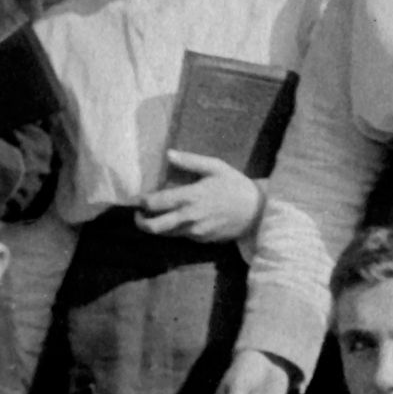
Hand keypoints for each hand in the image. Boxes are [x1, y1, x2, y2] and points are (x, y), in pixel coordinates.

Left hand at [135, 153, 262, 242]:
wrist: (257, 211)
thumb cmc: (235, 185)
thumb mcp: (215, 167)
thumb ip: (190, 161)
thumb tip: (168, 154)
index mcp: (190, 196)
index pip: (156, 203)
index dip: (141, 202)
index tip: (135, 198)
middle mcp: (189, 217)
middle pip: (155, 227)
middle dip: (140, 222)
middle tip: (137, 215)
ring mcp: (195, 231)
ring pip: (166, 234)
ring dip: (156, 227)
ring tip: (153, 217)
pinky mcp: (201, 240)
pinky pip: (181, 236)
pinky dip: (174, 229)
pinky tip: (177, 220)